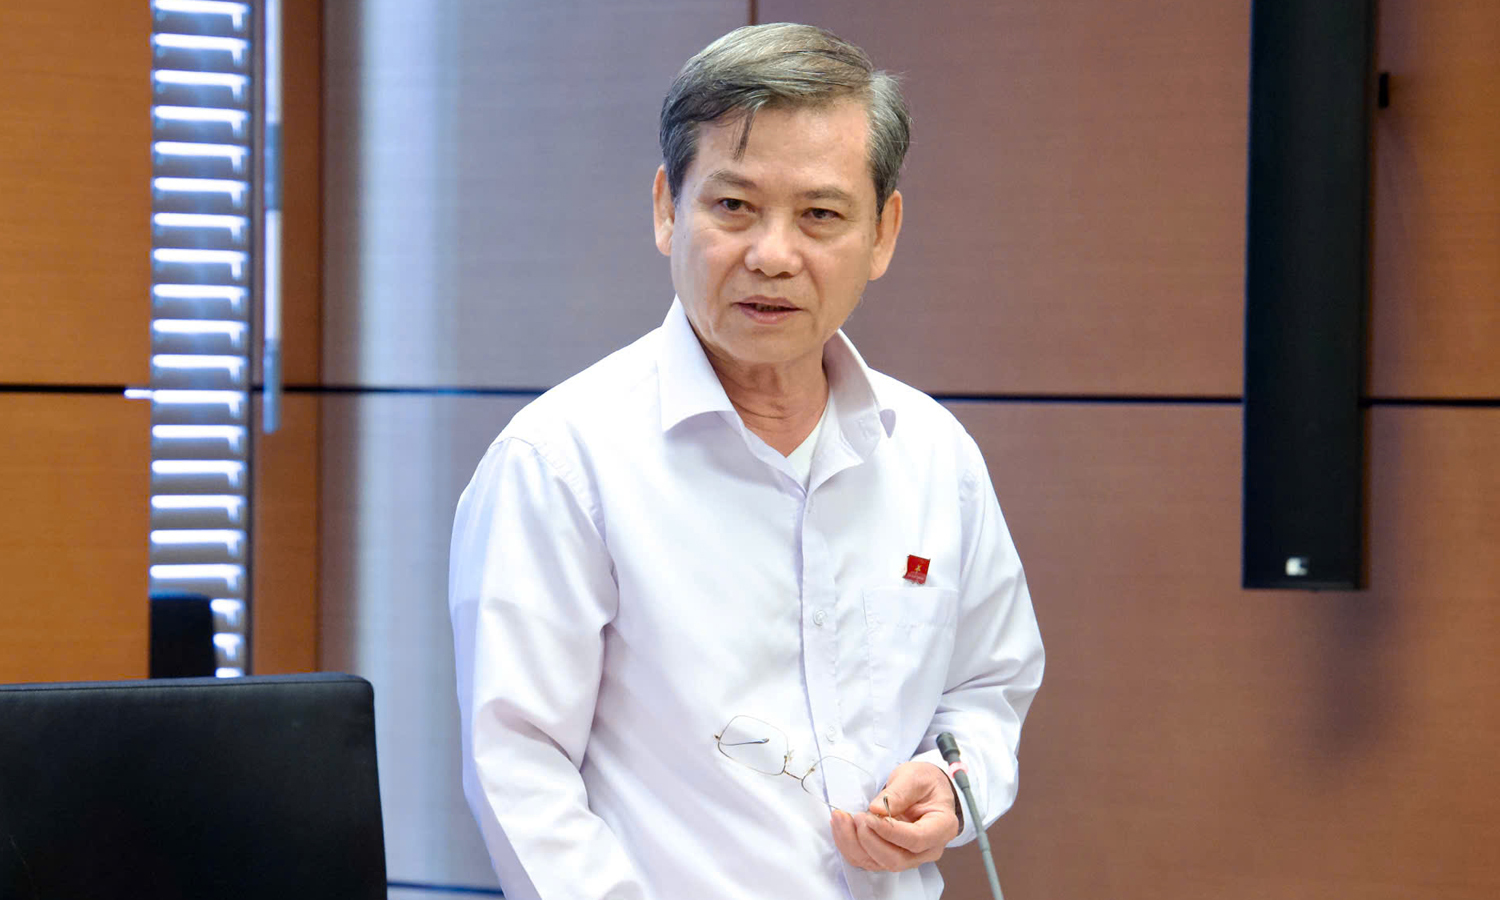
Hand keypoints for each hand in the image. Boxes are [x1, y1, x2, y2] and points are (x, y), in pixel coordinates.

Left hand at [829, 761, 960, 871]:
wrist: (925, 791)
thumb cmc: (924, 783)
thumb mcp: (914, 777)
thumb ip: (899, 792)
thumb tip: (876, 810)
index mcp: (942, 827)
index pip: (916, 840)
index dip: (890, 832)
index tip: (869, 817)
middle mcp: (927, 849)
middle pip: (896, 859)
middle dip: (869, 841)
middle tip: (856, 816)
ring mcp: (909, 857)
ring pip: (878, 864)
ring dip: (854, 844)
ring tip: (840, 818)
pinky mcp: (890, 856)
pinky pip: (867, 860)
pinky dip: (850, 845)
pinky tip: (840, 826)